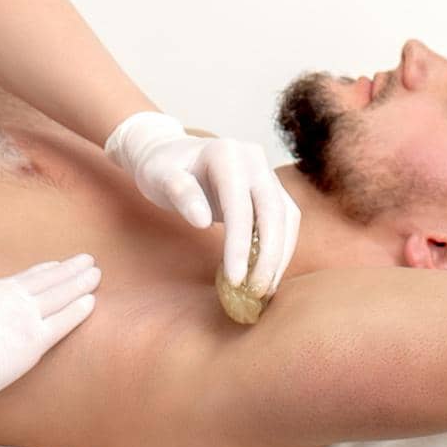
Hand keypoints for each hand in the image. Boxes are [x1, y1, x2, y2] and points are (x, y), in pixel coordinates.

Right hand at [0, 255, 100, 410]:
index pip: (24, 279)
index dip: (44, 271)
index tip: (57, 265)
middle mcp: (10, 299)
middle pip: (47, 280)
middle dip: (68, 270)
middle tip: (86, 260)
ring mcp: (23, 318)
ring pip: (60, 294)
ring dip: (79, 282)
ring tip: (95, 272)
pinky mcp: (32, 341)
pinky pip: (63, 321)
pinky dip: (78, 308)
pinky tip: (92, 301)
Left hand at [104, 111, 300, 296]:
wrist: (174, 154)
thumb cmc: (164, 167)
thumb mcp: (159, 176)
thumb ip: (180, 193)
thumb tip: (202, 220)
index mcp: (227, 154)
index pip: (240, 205)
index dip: (240, 244)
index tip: (235, 279)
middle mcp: (254, 159)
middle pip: (273, 211)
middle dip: (269, 255)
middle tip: (255, 292)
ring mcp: (266, 173)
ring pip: (286, 217)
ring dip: (280, 255)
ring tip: (263, 289)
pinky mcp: (271, 189)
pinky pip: (285, 220)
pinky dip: (280, 248)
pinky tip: (266, 273)